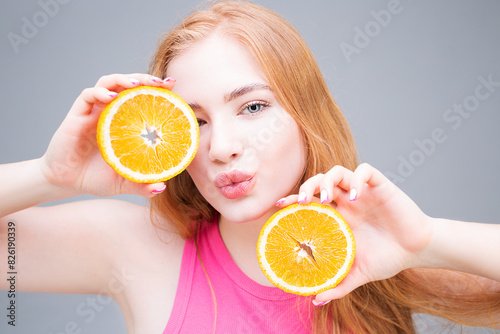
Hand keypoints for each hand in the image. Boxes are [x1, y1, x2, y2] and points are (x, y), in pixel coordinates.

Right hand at [39, 74, 174, 196]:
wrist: (66, 183)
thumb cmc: (96, 178)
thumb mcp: (125, 182)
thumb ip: (142, 184)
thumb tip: (161, 187)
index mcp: (124, 123)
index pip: (142, 98)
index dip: (157, 90)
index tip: (173, 86)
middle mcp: (110, 112)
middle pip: (128, 85)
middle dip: (145, 79)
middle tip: (162, 83)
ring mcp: (94, 112)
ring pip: (109, 83)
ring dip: (124, 79)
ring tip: (138, 84)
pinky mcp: (77, 115)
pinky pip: (88, 95)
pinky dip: (100, 92)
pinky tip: (112, 97)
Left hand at [276, 163, 431, 302]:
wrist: (417, 251)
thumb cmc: (388, 258)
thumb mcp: (359, 273)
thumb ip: (338, 285)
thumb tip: (316, 300)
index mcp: (338, 217)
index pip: (310, 201)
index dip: (293, 200)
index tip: (279, 206)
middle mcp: (347, 201)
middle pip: (320, 181)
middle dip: (308, 186)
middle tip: (303, 201)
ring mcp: (363, 192)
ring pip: (338, 171)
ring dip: (327, 180)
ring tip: (326, 198)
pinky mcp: (381, 186)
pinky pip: (366, 171)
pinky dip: (357, 178)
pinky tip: (355, 196)